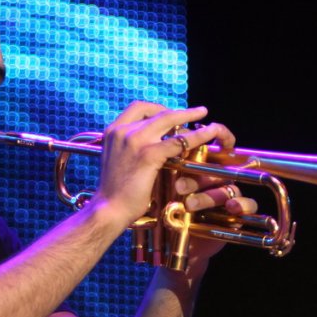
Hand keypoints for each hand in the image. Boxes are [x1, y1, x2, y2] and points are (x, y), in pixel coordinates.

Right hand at [93, 101, 213, 225]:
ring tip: (203, 113)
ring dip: (189, 115)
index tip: (169, 113)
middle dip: (175, 110)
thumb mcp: (117, 161)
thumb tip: (148, 145)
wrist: (108, 209)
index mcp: (113, 131)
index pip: (137, 108)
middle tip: (192, 113)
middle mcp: (122, 131)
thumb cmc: (114, 191)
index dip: (157, 108)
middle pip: (154, 110)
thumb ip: (128, 148)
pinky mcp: (148, 155)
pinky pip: (178, 141)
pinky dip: (197, 135)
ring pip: (169, 119)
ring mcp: (135, 141)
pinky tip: (208, 134)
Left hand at [171, 126, 258, 265]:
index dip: (215, 141)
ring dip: (210, 196)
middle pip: (217, 171)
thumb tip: (159, 152)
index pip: (210, 152)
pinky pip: (249, 204)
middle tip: (178, 187)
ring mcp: (229, 196)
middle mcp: (216, 180)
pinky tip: (231, 208)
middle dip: (198, 178)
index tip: (205, 139)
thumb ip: (166, 172)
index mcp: (201, 170)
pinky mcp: (238, 213)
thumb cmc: (170, 214)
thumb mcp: (164, 192)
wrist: (177, 243)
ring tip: (189, 204)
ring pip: (228, 188)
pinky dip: (241, 205)